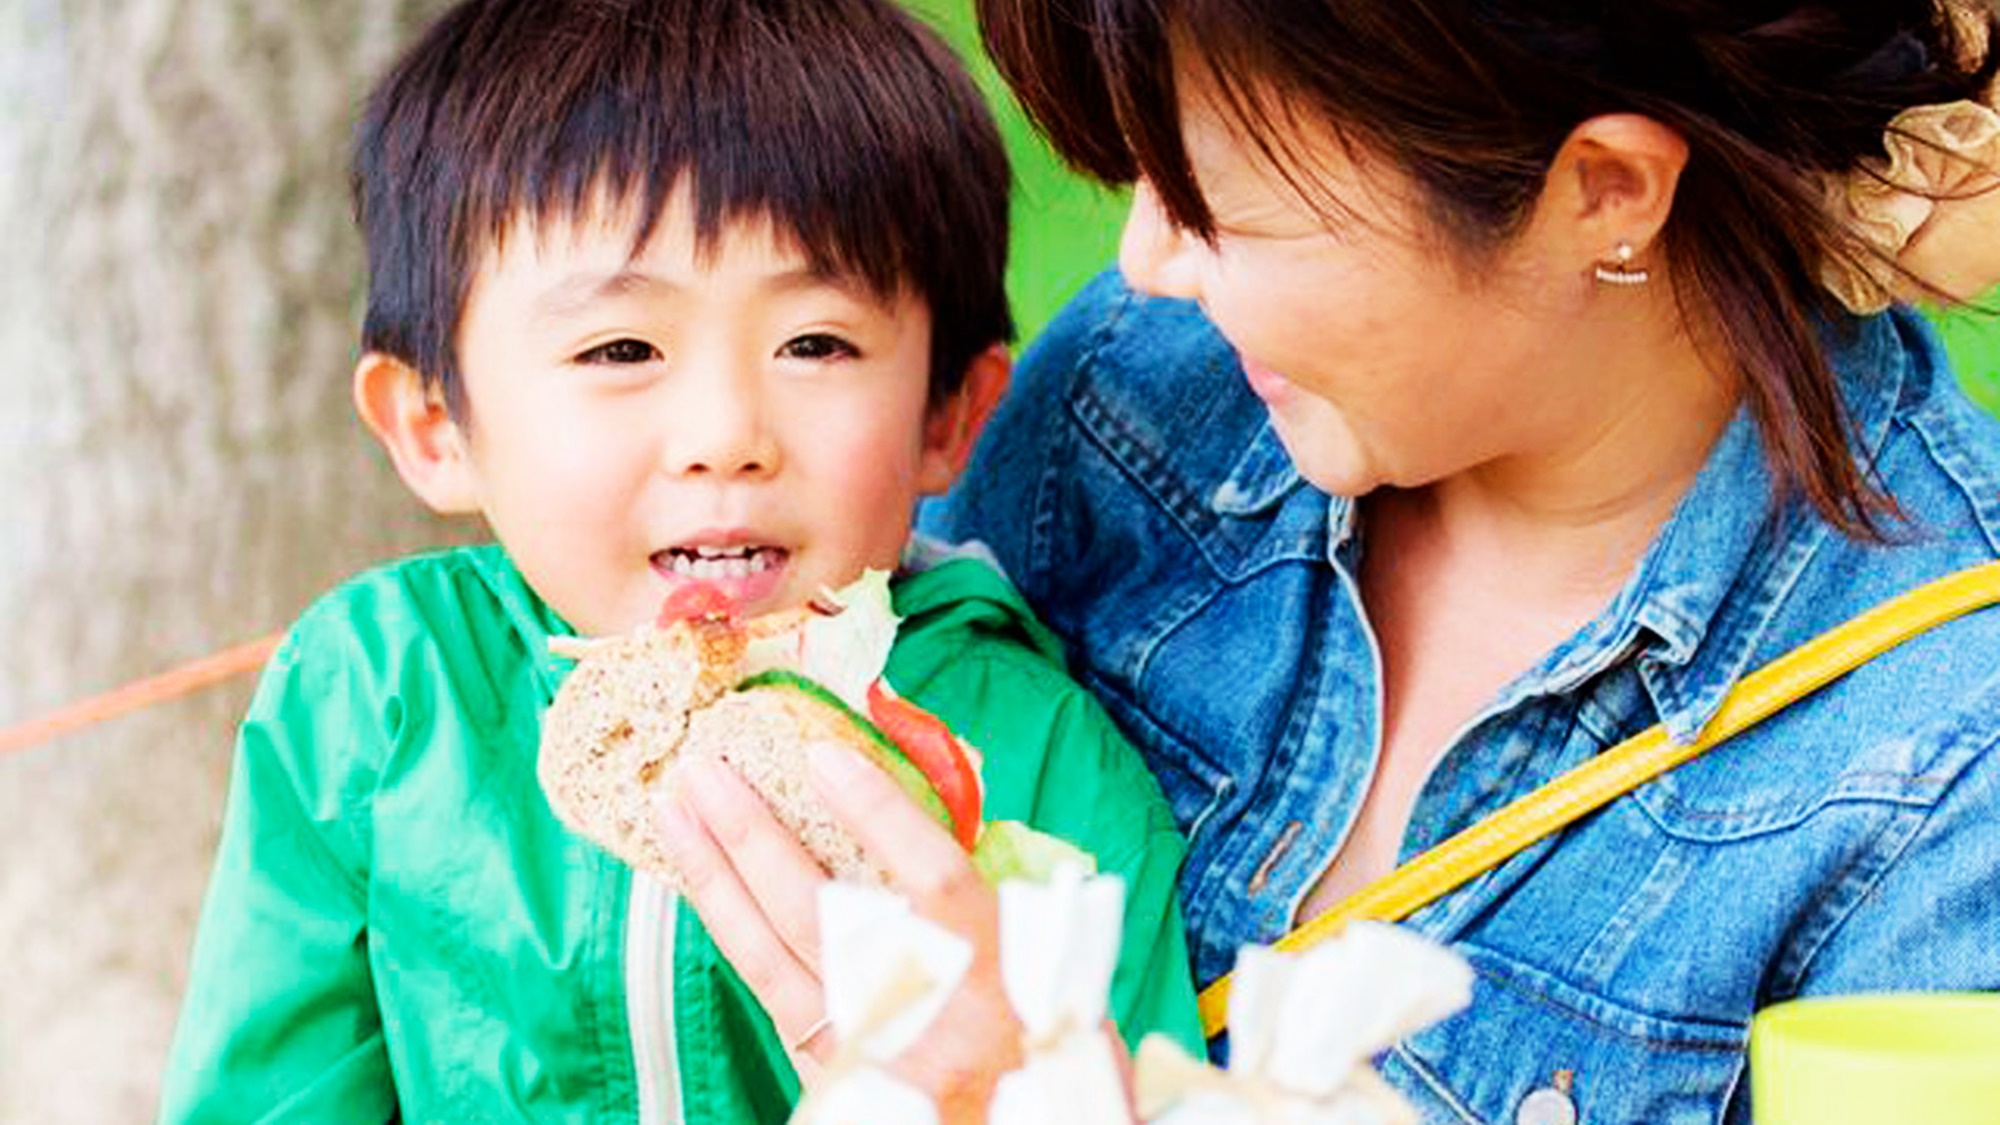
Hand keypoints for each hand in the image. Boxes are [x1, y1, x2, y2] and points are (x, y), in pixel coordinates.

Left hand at [656, 742, 1023, 1118]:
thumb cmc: (1045, 1050)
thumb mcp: (1049, 969)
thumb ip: (989, 899)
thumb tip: (914, 822)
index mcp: (996, 973)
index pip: (932, 875)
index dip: (876, 811)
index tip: (822, 756)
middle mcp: (924, 1010)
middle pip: (820, 911)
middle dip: (754, 834)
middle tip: (704, 769)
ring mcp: (866, 1047)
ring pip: (773, 953)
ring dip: (718, 876)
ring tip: (675, 812)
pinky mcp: (831, 1075)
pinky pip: (768, 991)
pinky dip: (732, 933)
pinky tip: (704, 888)